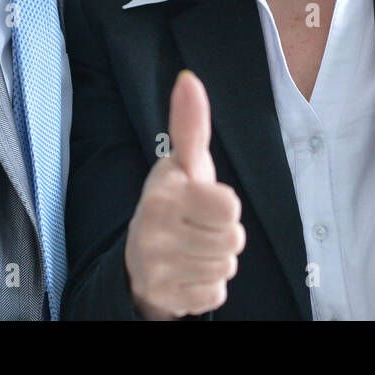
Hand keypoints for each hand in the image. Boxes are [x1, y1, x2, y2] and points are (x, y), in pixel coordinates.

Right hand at [125, 70, 245, 319]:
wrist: (140, 255)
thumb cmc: (175, 200)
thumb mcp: (185, 162)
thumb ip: (191, 124)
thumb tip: (188, 79)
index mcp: (163, 192)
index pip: (230, 206)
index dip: (225, 205)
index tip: (205, 201)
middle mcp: (153, 228)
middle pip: (234, 240)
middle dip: (225, 235)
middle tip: (200, 228)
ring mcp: (155, 266)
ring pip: (226, 267)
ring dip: (217, 260)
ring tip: (194, 248)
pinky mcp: (163, 295)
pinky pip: (214, 294)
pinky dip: (208, 285)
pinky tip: (189, 271)